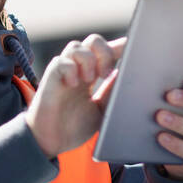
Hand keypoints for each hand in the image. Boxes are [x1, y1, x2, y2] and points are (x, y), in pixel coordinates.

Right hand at [25, 35, 124, 158]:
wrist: (51, 141)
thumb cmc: (73, 127)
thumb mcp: (102, 110)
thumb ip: (111, 92)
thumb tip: (124, 74)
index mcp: (90, 76)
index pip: (105, 52)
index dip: (118, 47)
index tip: (132, 48)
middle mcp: (77, 70)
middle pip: (93, 41)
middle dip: (104, 52)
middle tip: (105, 74)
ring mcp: (63, 72)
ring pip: (77, 46)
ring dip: (88, 60)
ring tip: (90, 80)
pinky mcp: (51, 78)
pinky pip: (61, 62)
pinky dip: (71, 69)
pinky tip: (74, 85)